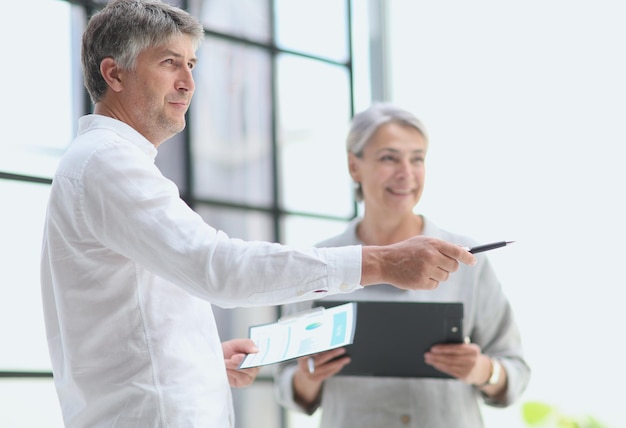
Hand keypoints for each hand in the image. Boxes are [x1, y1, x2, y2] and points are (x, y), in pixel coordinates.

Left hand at [222, 338, 260, 387]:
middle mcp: (256, 365)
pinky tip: (227, 369)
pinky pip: (242, 378)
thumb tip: (257, 350)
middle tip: (233, 357)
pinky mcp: (244, 382)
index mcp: (257, 354)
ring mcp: (251, 375)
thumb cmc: (227, 351)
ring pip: (248, 370)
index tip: (253, 353)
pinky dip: (233, 373)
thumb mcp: (236, 343)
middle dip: (243, 360)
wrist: (214, 360)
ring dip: (235, 366)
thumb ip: (247, 344)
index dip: (260, 355)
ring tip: (225, 362)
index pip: (264, 355)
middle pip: (256, 364)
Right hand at [292, 347, 350, 405]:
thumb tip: (331, 342)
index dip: (316, 350)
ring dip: (337, 363)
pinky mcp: (314, 379)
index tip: (325, 346)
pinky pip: (326, 374)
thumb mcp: (307, 350)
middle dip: (332, 354)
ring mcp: (308, 374)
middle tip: (342, 349)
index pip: (308, 352)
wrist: (304, 370)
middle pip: (319, 360)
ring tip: (347, 358)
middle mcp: (303, 365)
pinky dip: (335, 369)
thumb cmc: (309, 356)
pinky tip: (341, 364)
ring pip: (325, 368)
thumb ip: (315, 347)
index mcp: (301, 355)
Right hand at [361, 236, 476, 289]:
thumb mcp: (422, 242)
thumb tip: (463, 250)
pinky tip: (418, 275)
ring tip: (423, 269)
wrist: (385, 262)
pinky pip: (435, 285)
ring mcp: (426, 270)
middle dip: (449, 267)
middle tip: (437, 264)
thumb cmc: (405, 250)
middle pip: (453, 266)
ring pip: (445, 277)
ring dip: (438, 275)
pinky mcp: (421, 282)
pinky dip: (429, 282)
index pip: (457, 252)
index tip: (473, 261)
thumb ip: (441, 246)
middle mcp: (431, 256)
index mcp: (432, 244)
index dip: (468, 258)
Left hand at [423, 342, 489, 384]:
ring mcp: (469, 369)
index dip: (443, 348)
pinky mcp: (465, 377)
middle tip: (427, 354)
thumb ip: (458, 344)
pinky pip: (450, 371)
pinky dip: (441, 367)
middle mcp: (472, 360)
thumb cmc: (470, 355)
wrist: (482, 370)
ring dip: (436, 362)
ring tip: (428, 359)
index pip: (456, 348)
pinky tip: (435, 364)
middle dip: (437, 356)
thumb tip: (440, 342)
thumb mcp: (468, 348)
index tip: (433, 348)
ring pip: (449, 365)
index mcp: (473, 349)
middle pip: (451, 358)